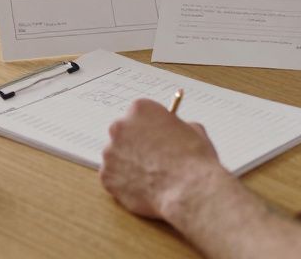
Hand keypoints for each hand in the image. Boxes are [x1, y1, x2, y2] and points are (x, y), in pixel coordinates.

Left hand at [100, 99, 226, 218]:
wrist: (188, 190)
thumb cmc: (193, 160)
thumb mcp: (193, 130)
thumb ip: (175, 127)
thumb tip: (173, 133)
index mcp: (140, 109)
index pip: (140, 114)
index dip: (149, 127)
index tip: (155, 135)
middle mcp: (120, 127)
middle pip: (124, 133)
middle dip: (136, 144)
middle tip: (152, 157)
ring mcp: (111, 153)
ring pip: (118, 156)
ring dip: (129, 163)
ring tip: (151, 176)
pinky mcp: (107, 177)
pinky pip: (114, 177)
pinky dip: (125, 183)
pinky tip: (143, 188)